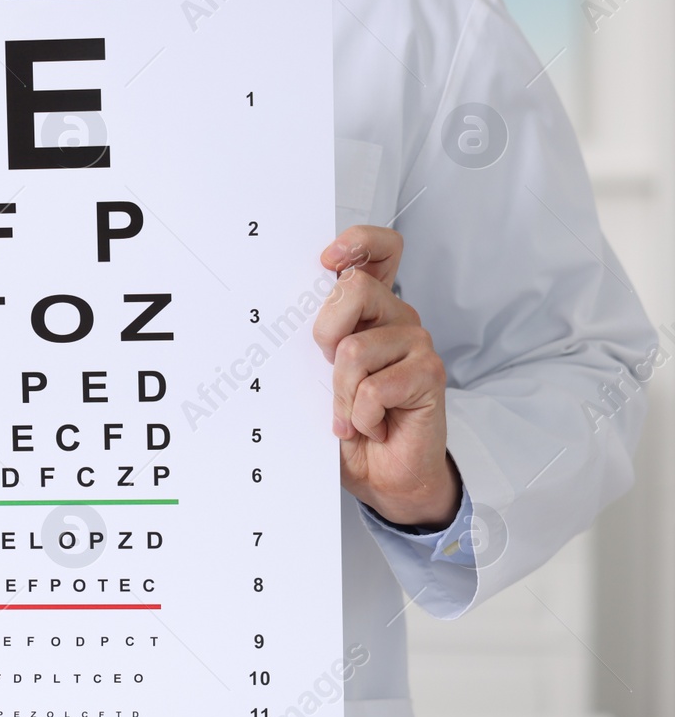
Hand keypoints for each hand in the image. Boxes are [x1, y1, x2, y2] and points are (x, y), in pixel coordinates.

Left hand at [313, 226, 460, 528]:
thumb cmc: (351, 423)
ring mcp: (416, 344)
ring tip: (352, 412)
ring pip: (354, 349)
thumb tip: (287, 310)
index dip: (358, 243)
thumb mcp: (319, 375)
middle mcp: (397, 318)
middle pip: (355, 289)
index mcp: (371, 311)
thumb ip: (317, 338)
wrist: (382, 474)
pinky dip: (361, 414)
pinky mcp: (430, 374)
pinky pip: (375, 386)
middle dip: (325, 334)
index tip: (328, 259)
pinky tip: (372, 424)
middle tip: (329, 370)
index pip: (379, 251)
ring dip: (341, 393)